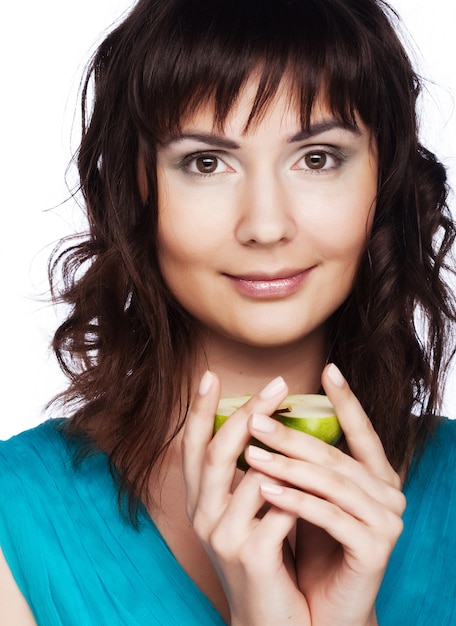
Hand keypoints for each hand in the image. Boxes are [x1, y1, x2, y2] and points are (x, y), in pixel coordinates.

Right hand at [182, 372, 311, 624]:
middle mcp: (202, 516)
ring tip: (306, 419)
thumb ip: (246, 476)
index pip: (191, 447)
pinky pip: (280, 507)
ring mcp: (223, 536)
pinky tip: (317, 476)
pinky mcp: (251, 555)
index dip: (199, 411)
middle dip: (249, 413)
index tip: (209, 376)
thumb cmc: (264, 557)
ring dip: (282, 446)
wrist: (270, 621)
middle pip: (219, 452)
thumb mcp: (245, 513)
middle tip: (278, 384)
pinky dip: (299, 488)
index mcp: (198, 502)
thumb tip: (264, 426)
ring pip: (253, 475)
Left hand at [244, 363, 405, 625]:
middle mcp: (388, 493)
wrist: (320, 608)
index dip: (347, 400)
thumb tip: (266, 415)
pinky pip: (330, 516)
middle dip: (291, 435)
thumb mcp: (306, 494)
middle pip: (334, 456)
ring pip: (331, 484)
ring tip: (251, 453)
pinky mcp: (375, 547)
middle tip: (254, 416)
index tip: (329, 368)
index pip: (361, 430)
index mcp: (375, 475)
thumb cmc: (311, 544)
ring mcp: (386, 520)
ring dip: (287, 466)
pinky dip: (295, 501)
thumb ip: (302, 462)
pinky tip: (265, 490)